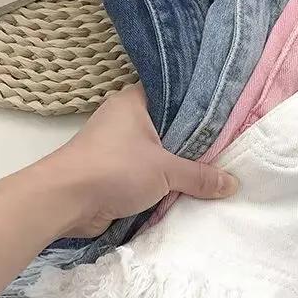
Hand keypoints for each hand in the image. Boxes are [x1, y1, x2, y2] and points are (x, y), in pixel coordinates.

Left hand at [45, 84, 237, 237]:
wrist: (65, 201)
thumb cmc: (114, 169)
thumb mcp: (165, 170)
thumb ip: (200, 176)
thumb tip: (232, 184)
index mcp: (134, 102)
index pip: (175, 96)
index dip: (201, 107)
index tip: (228, 118)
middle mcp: (126, 119)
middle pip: (170, 128)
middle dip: (195, 143)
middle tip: (229, 149)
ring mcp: (118, 146)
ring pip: (160, 153)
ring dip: (179, 166)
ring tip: (215, 171)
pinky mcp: (114, 171)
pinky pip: (148, 173)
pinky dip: (164, 183)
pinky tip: (189, 190)